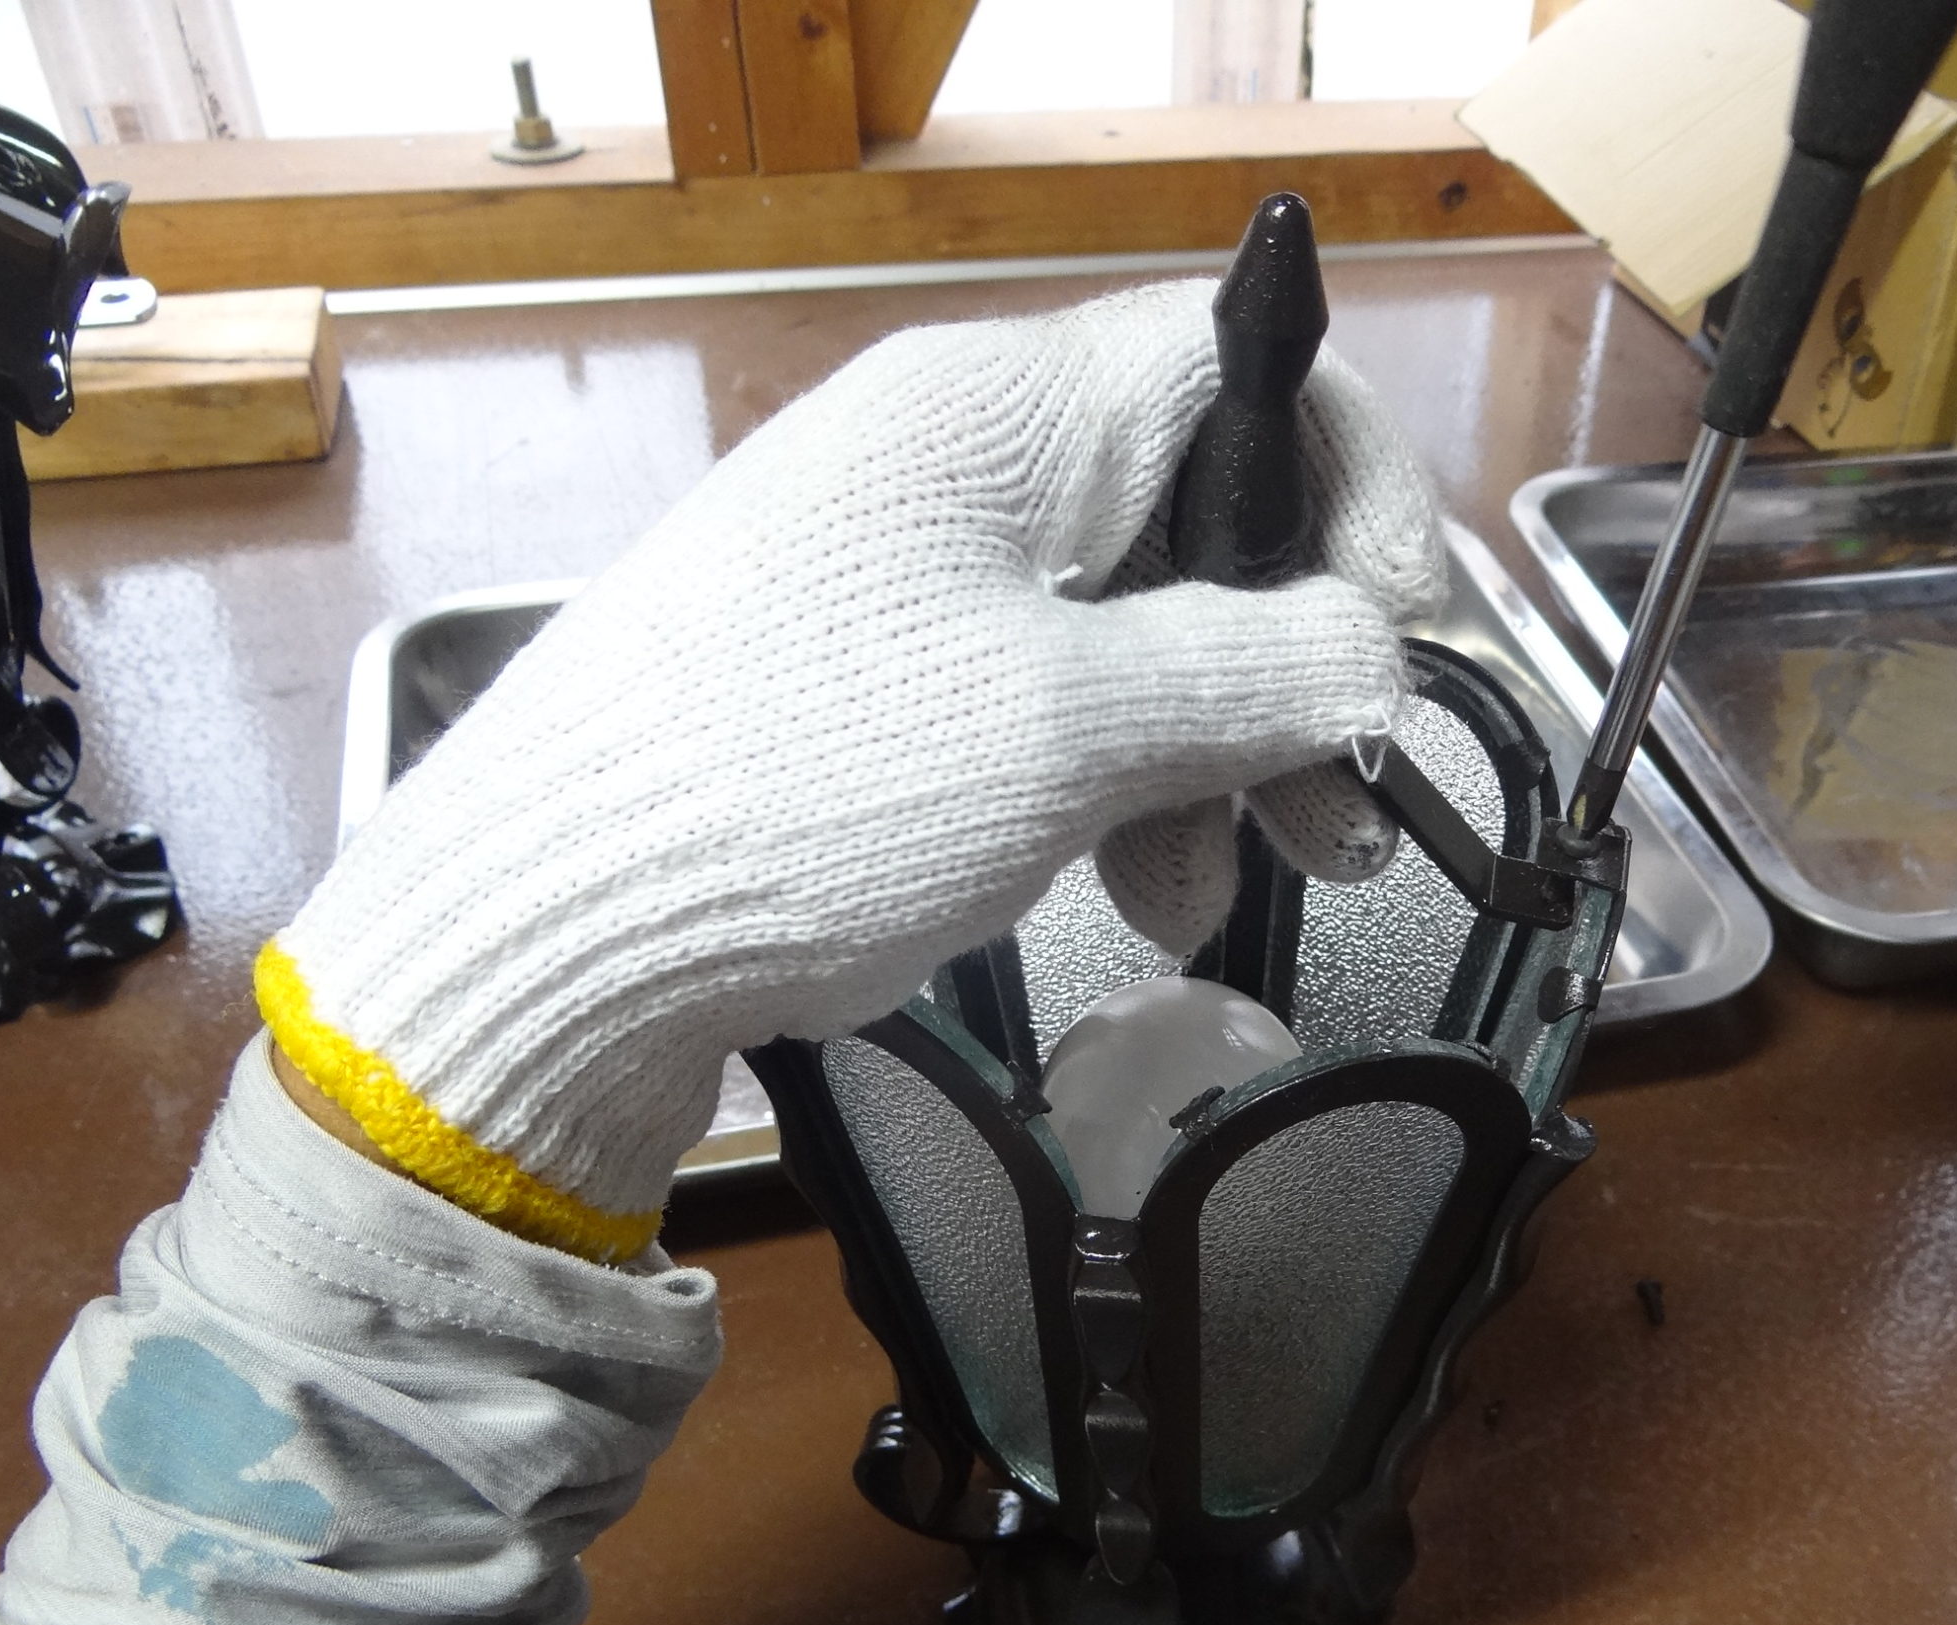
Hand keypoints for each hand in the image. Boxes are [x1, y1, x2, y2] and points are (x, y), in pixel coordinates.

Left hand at [258, 280, 1445, 1262]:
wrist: (550, 924)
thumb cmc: (810, 786)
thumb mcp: (1072, 727)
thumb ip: (1256, 674)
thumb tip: (1376, 652)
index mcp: (1002, 412)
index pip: (1240, 367)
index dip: (1356, 485)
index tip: (1405, 628)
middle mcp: (953, 467)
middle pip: (1194, 523)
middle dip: (1293, 670)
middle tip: (1355, 807)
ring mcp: (901, 578)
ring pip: (1125, 637)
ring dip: (1211, 761)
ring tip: (1240, 885)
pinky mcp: (865, 688)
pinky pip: (1039, 708)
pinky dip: (1110, 794)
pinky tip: (1137, 895)